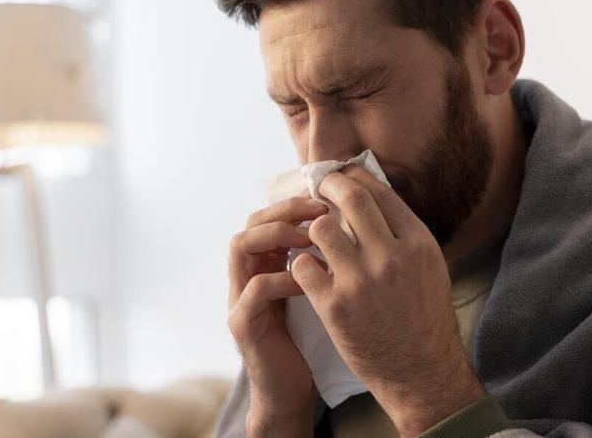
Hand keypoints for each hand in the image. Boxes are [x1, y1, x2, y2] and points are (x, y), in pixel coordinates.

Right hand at [228, 196, 329, 436]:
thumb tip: (353, 225)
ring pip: (241, 245)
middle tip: (320, 211)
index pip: (268, 216)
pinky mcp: (243, 324)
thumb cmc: (309, 339)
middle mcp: (245, 275)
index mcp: (264, 265)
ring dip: (277, 234)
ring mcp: (239, 298)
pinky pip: (257, 288)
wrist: (289, 391)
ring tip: (310, 239)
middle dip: (285, 210)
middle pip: (250, 222)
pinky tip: (312, 280)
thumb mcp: (316, 291)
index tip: (328, 200)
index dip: (295, 203)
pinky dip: (284, 277)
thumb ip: (320, 261)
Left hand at [290, 166, 484, 436]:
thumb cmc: (425, 319)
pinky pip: (303, 265)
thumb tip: (372, 197)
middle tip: (318, 188)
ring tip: (313, 238)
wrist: (422, 372)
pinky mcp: (335, 306)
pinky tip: (308, 271)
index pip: (379, 191)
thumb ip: (402, 234)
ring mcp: (361, 281)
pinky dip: (302, 264)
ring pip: (320, 228)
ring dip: (313, 229)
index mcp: (418, 243)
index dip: (354, 176)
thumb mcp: (429, 267)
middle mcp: (391, 256)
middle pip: (350, 197)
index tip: (341, 176)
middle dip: (328, 186)